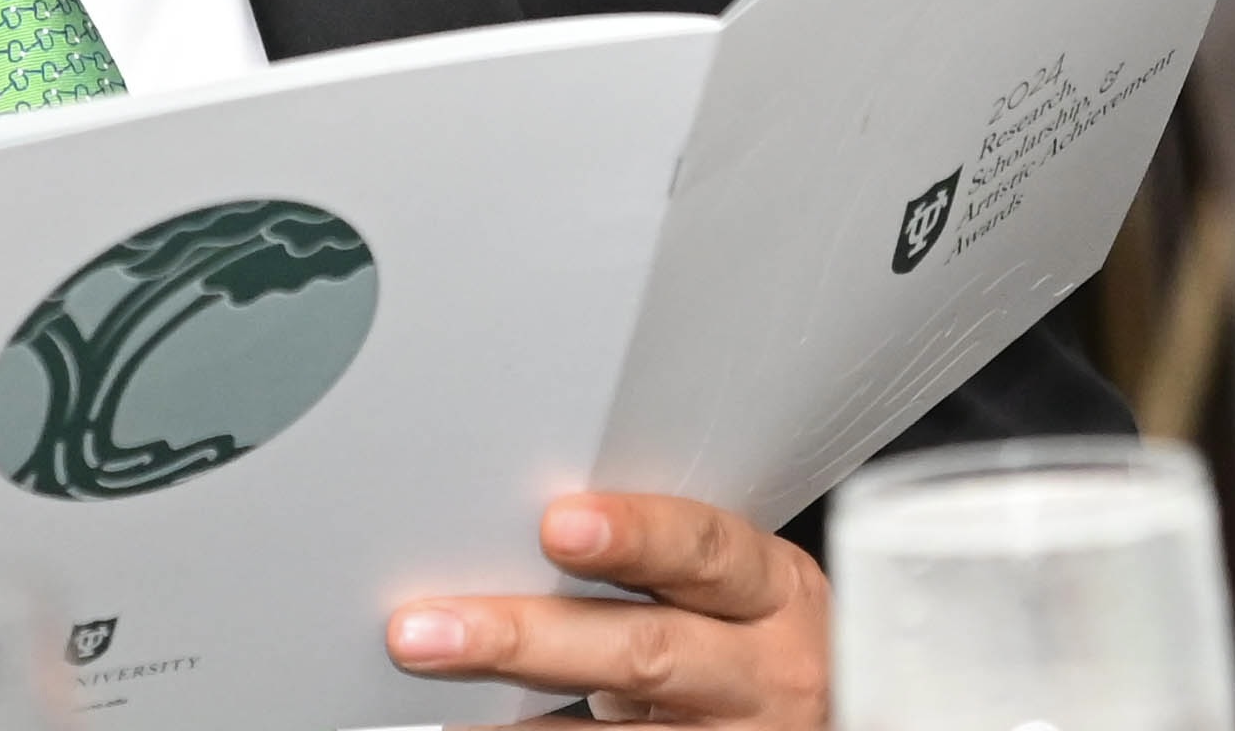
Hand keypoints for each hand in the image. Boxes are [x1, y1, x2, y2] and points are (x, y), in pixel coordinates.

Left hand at [384, 491, 829, 726]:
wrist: (810, 711)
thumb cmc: (741, 629)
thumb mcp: (727, 585)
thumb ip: (656, 559)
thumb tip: (508, 523)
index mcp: (773, 588)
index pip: (706, 549)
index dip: (635, 534)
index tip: (556, 523)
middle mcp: (767, 671)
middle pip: (645, 653)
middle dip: (527, 637)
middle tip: (424, 629)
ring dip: (507, 722)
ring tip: (429, 694)